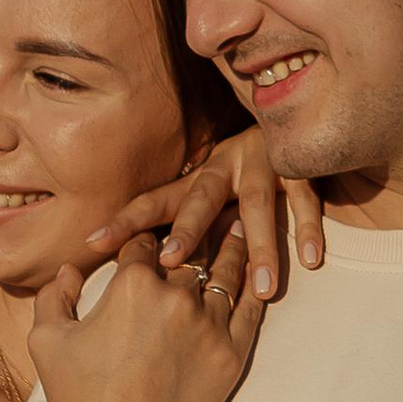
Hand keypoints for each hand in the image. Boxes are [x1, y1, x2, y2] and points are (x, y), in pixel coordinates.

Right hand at [26, 230, 265, 401]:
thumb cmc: (73, 395)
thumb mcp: (46, 337)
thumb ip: (54, 294)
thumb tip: (69, 269)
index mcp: (132, 284)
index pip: (145, 245)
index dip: (145, 239)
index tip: (154, 236)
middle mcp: (175, 296)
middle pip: (190, 255)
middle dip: (195, 235)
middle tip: (213, 210)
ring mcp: (207, 326)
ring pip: (225, 274)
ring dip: (232, 249)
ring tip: (240, 228)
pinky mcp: (230, 355)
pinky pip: (249, 311)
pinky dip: (255, 288)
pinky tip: (259, 273)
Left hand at [86, 127, 324, 303]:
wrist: (294, 112)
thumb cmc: (243, 174)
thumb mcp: (211, 190)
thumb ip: (184, 219)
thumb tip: (139, 261)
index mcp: (196, 177)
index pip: (154, 200)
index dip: (124, 222)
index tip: (91, 243)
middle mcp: (224, 166)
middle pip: (201, 198)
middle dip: (187, 228)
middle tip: (171, 261)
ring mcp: (262, 164)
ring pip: (257, 205)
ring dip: (261, 246)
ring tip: (262, 288)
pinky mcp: (299, 166)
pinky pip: (303, 198)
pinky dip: (308, 228)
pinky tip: (311, 260)